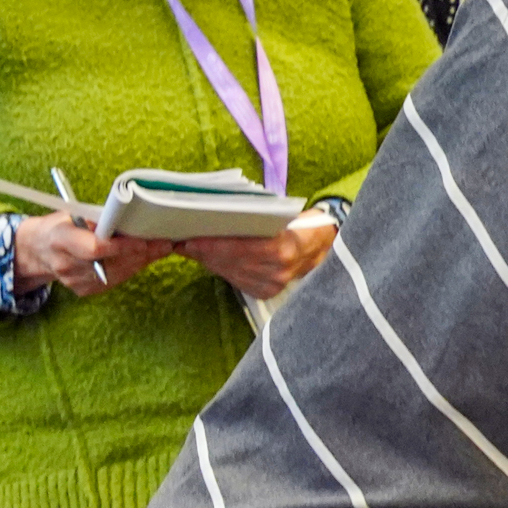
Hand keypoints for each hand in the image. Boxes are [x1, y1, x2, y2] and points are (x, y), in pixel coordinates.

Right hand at [9, 212, 174, 296]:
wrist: (39, 250)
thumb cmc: (61, 226)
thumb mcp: (73, 214)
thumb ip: (98, 219)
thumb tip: (131, 217)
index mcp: (61, 239)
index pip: (95, 248)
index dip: (122, 246)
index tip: (145, 240)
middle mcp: (66, 263)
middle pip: (112, 262)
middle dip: (142, 253)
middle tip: (165, 243)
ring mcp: (74, 280)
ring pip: (118, 273)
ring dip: (142, 261)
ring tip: (161, 248)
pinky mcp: (84, 290)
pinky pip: (115, 280)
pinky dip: (131, 268)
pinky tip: (143, 258)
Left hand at [180, 212, 339, 302]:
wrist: (324, 246)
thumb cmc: (300, 224)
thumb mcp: (279, 215)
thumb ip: (250, 219)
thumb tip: (212, 221)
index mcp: (283, 247)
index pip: (237, 247)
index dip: (211, 244)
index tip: (188, 239)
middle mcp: (277, 270)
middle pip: (229, 260)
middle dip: (203, 251)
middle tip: (183, 241)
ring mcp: (273, 283)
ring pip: (229, 271)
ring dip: (209, 260)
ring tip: (193, 249)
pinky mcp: (268, 291)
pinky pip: (236, 280)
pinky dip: (222, 269)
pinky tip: (212, 260)